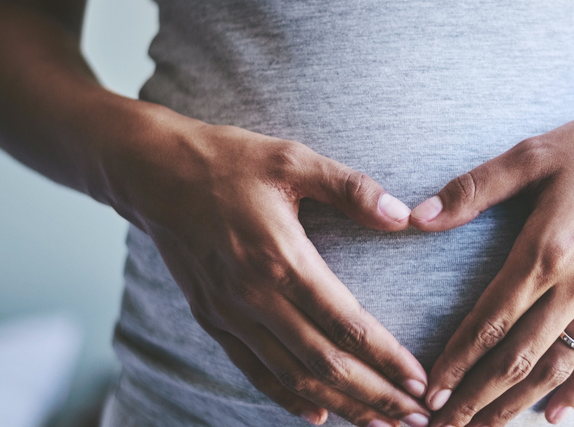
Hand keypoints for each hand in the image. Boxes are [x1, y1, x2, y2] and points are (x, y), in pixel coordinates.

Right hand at [106, 117, 431, 426]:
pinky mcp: (211, 319)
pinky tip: (320, 414)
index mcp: (282, 258)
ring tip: (382, 425)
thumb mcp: (293, 159)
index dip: (387, 358)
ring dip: (342, 404)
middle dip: (375, 396)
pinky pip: (255, 370)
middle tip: (417, 419)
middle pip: (325, 363)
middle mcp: (254, 296)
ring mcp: (229, 313)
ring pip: (293, 376)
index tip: (420, 381)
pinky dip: (287, 398)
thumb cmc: (228, 161)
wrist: (152, 173)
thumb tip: (403, 217)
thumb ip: (352, 188)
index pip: (346, 323)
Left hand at [408, 106, 573, 425]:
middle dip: (474, 397)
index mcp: (545, 250)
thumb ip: (474, 188)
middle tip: (441, 425)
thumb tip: (417, 215)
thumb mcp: (532, 153)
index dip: (456, 360)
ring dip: (515, 405)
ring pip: (555, 368)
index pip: (490, 320)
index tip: (428, 390)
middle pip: (517, 357)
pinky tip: (552, 416)